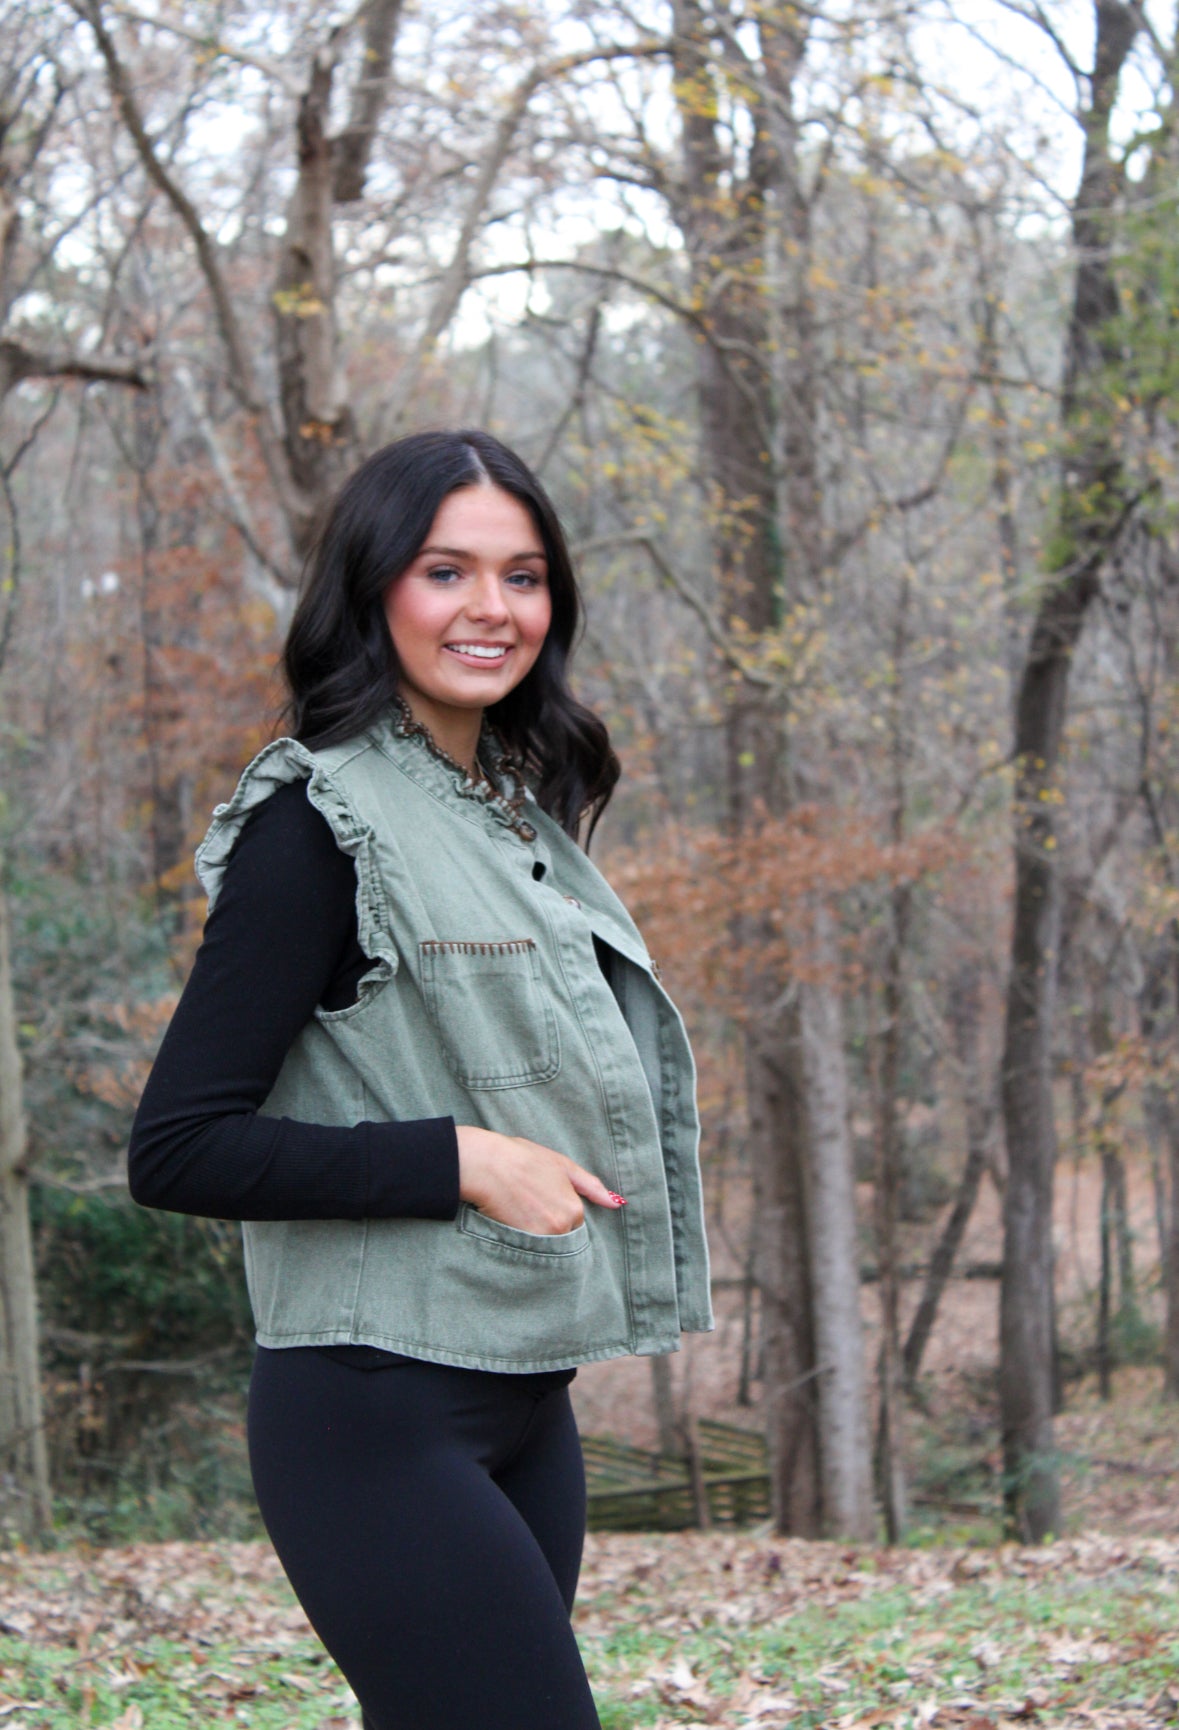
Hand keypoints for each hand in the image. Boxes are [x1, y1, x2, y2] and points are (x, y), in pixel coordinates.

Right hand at [456, 1126, 623, 1234]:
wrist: (485, 1163)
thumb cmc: (521, 1158)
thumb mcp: (561, 1165)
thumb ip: (591, 1186)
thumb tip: (618, 1204)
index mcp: (574, 1208)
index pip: (573, 1224)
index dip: (557, 1211)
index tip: (541, 1200)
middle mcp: (562, 1226)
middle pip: (560, 1236)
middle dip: (549, 1225)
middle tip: (529, 1206)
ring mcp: (541, 1237)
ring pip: (545, 1244)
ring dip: (535, 1235)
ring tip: (518, 1211)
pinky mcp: (520, 1244)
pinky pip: (528, 1250)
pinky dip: (521, 1240)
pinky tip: (509, 1220)